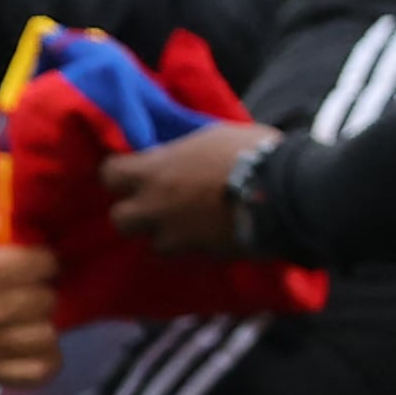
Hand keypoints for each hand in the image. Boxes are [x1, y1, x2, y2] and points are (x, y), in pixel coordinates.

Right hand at [0, 210, 62, 381]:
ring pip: (49, 335)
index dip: (41, 259)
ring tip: (26, 316)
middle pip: (48, 299)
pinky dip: (45, 359)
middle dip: (39, 289)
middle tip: (24, 288)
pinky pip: (40, 372)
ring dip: (41, 322)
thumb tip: (41, 230)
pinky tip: (32, 345)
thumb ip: (2, 222)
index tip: (29, 262)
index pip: (47, 263)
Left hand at [104, 120, 272, 253]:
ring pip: (154, 243)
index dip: (120, 173)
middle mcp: (155, 208)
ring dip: (166, 234)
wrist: (286, 192)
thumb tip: (169, 155)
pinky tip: (212, 233)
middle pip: (120, 219)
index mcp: (153, 173)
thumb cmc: (250, 153)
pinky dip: (195, 246)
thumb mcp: (210, 137)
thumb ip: (180, 152)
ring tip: (189, 222)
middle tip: (156, 202)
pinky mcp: (201, 257)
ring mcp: (176, 237)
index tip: (134, 169)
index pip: (109, 174)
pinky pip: (187, 254)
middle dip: (134, 212)